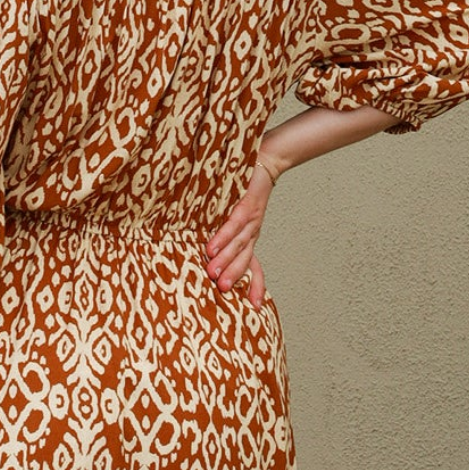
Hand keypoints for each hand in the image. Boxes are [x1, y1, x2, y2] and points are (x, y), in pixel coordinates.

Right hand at [205, 162, 272, 305]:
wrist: (266, 162)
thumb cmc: (245, 190)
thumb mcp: (236, 215)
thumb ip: (224, 233)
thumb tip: (202, 248)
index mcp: (250, 238)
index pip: (254, 267)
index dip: (255, 286)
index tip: (254, 307)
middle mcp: (252, 233)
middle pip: (244, 260)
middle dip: (233, 276)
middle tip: (220, 291)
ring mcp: (251, 220)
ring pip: (238, 245)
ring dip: (225, 260)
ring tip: (212, 273)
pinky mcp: (246, 205)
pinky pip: (233, 225)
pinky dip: (223, 237)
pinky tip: (211, 247)